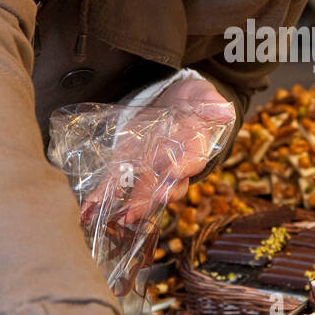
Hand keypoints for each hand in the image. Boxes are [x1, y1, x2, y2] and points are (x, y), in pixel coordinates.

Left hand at [80, 76, 234, 228]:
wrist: (175, 102)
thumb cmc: (193, 101)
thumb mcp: (202, 95)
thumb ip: (211, 103)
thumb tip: (226, 110)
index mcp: (195, 147)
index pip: (193, 161)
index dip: (184, 168)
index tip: (173, 173)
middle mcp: (174, 165)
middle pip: (167, 187)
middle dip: (151, 200)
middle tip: (136, 212)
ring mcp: (151, 169)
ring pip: (143, 191)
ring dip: (130, 207)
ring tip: (118, 219)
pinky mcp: (129, 166)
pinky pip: (117, 184)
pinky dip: (102, 198)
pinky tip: (88, 211)